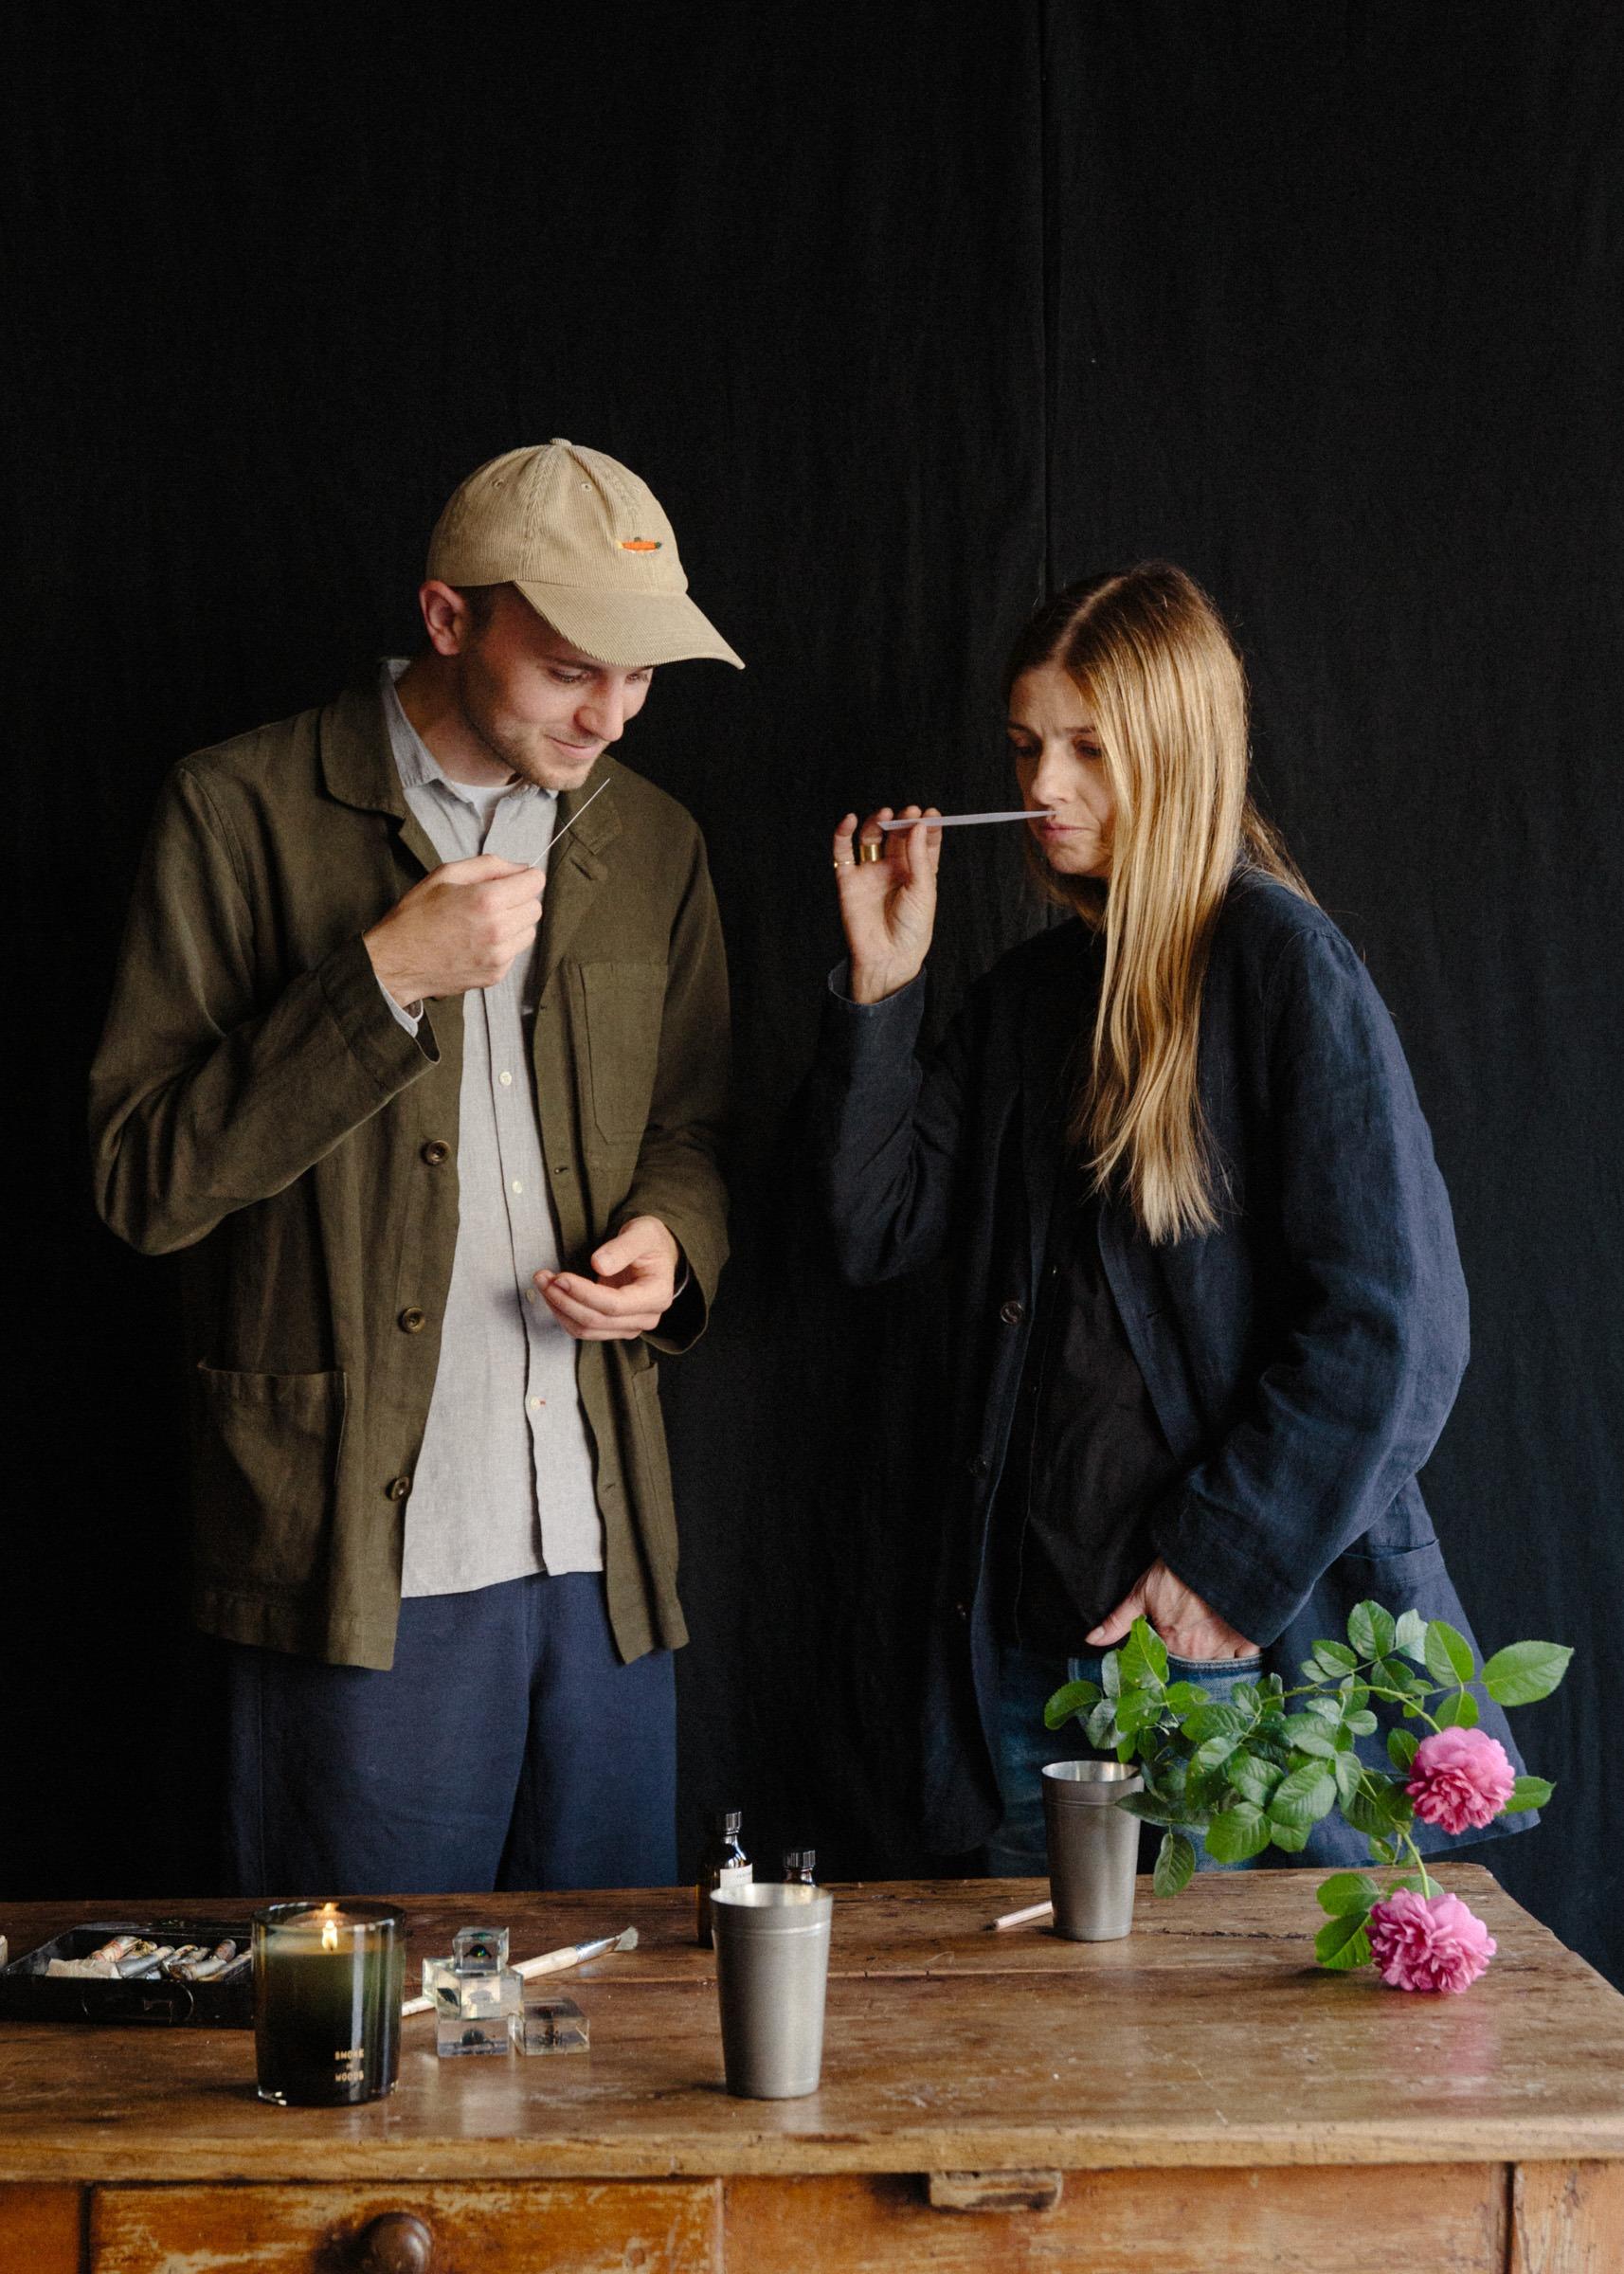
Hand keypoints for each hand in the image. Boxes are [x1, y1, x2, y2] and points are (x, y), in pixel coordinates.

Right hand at [364, 855, 543, 1005]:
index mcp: (487, 900)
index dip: (524, 877)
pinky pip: (514, 953)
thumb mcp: (445, 875)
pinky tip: (477, 943)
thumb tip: (521, 867)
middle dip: (519, 900)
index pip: (536, 882)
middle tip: (492, 902)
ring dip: (514, 925)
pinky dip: (503, 946)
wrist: (396, 962)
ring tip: (483, 924)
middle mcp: (498, 930)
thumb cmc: (416, 916)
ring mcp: (498, 956)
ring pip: (529, 932)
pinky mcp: (495, 975)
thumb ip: (489, 865)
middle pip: (535, 908)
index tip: (512, 881)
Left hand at [536, 1216, 679, 1340]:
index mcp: (657, 1296)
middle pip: (597, 1320)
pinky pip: (584, 1329)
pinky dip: (564, 1313)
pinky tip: (552, 1294)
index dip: (584, 1294)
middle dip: (564, 1300)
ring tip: (543, 1283)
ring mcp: (629, 1326)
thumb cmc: (649, 1241)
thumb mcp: (641, 1233)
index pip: (614, 1305)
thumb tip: (599, 1265)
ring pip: (587, 1329)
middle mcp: (646, 1318)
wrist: (655, 1252)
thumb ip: (622, 1248)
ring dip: (559, 1309)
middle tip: (543, 1278)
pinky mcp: (614, 1327)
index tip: (560, 1278)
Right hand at [831, 805, 942, 1003]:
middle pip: (896, 834)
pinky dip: (842, 834)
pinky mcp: (848, 879)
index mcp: (916, 871)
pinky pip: (842, 852)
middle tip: (909, 812)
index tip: (932, 814)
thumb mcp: (924, 891)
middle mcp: (893, 868)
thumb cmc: (912, 929)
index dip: (926, 826)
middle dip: (903, 820)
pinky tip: (850, 820)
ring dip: (877, 821)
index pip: (922, 840)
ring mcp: (870, 872)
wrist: (888, 957)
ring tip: (886, 814)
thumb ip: (919, 857)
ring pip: (871, 837)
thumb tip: (917, 824)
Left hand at [1086, 1558, 1259, 1661]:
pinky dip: (1243, 1654)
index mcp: (1170, 1645)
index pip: (1168, 1661)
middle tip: (1195, 1630)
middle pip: (1195, 1663)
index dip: (1171, 1650)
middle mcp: (1197, 1653)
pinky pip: (1247, 1658)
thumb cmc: (1174, 1571)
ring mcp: (1224, 1647)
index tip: (1175, 1637)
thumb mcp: (1141, 1593)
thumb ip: (1118, 1622)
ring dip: (1217, 1654)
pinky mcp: (1248, 1637)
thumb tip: (1090, 1640)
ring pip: (1220, 1663)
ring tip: (1214, 1632)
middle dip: (1194, 1653)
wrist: (1212, 1551)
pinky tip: (1238, 1639)